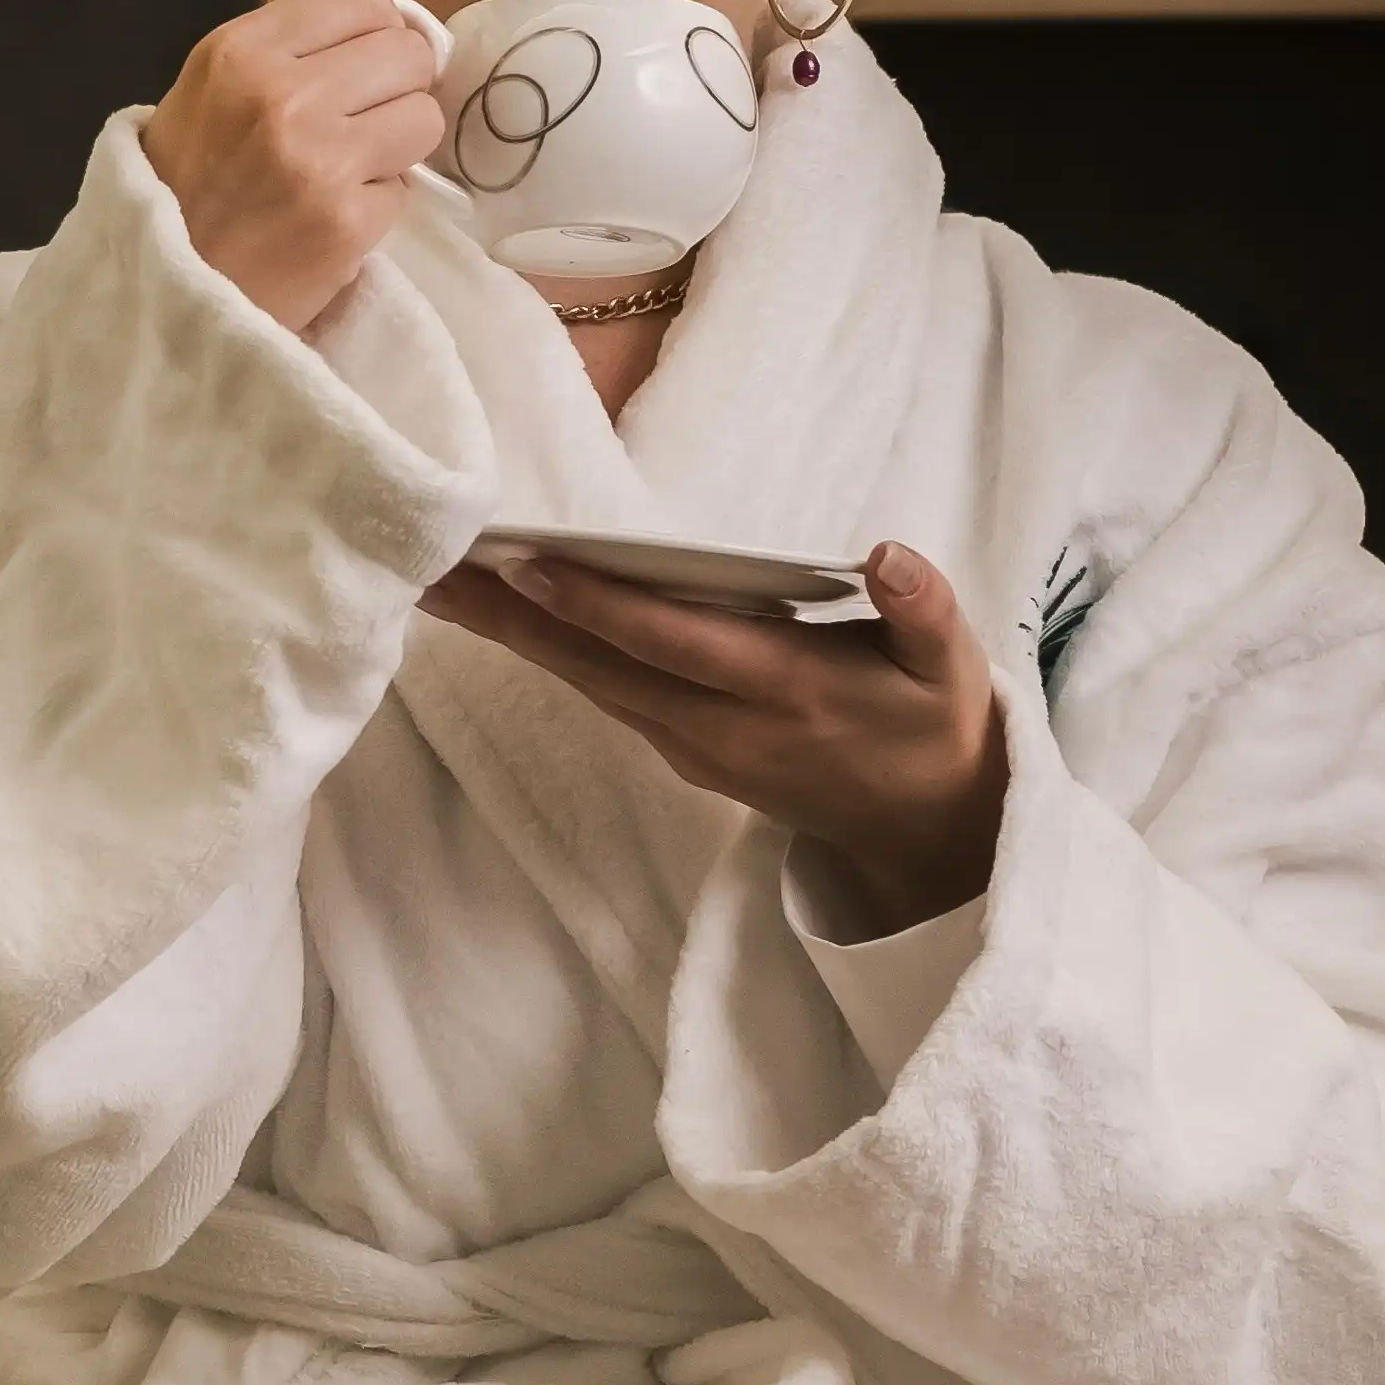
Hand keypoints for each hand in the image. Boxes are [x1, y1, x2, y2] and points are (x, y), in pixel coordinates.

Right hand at [140, 0, 448, 335]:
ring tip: (350, 164)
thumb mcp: (219, 80)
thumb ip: (297, 15)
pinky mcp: (348, 221)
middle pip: (407, 51)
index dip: (375, 31)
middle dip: (396, 85)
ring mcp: (319, 159)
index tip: (354, 65)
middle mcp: (281, 94)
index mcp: (242, 49)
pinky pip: (408, 184)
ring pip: (424, 115)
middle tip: (357, 120)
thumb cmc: (189, 178)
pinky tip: (338, 209)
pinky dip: (381, 198)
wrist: (168, 290)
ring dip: (399, 142)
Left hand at [419, 541, 1007, 934]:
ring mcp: (693, 747)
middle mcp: (720, 728)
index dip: (601, 606)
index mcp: (784, 692)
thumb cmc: (931, 724)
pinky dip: (551, 651)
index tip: (529, 564)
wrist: (921, 828)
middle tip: (434, 571)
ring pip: (590, 683)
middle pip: (600, 668)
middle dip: (514, 620)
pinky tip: (505, 614)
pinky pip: (605, 692)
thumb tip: (888, 555)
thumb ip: (923, 609)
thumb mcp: (949, 667)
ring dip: (516, 635)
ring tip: (444, 583)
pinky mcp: (681, 750)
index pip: (674, 643)